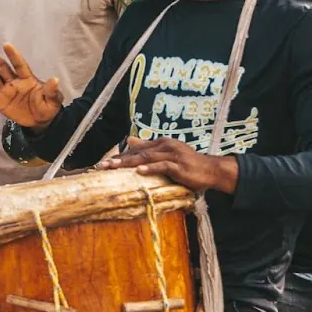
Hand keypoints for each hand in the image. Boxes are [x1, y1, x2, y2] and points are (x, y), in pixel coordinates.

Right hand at [0, 43, 61, 127]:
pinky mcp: (0, 100)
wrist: (39, 122)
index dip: (13, 55)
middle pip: (1, 67)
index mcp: (27, 78)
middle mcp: (14, 81)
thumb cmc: (47, 107)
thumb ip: (51, 91)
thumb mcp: (53, 100)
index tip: (6, 45)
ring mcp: (6, 90)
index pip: (19, 65)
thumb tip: (55, 80)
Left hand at [96, 137, 238, 193]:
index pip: (136, 150)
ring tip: (113, 167)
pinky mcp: (179, 165)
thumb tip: (129, 140)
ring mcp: (172, 155)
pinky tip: (139, 171)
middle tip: (101, 166)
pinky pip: (162, 166)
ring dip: (128, 163)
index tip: (103, 164)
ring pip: (146, 158)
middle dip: (118, 160)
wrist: (211, 170)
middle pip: (137, 153)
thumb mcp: (166, 154)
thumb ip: (148, 148)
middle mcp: (164, 146)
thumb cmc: (188, 164)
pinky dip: (150, 168)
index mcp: (160, 144)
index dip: (119, 157)